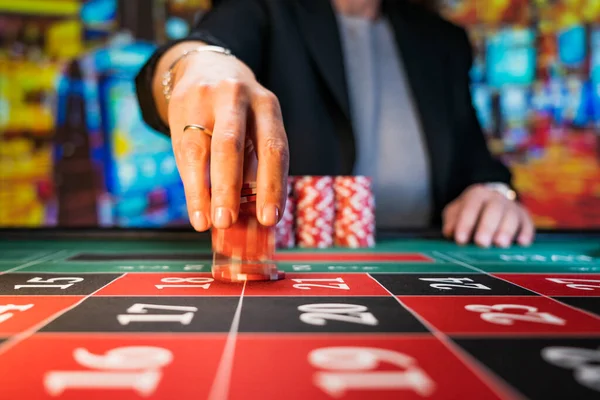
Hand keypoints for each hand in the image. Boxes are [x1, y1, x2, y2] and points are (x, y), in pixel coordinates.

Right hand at [164, 46, 288, 231]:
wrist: (205, 68)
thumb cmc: (240, 113)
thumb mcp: (255, 127)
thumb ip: (254, 165)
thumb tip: (253, 217)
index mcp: (266, 105)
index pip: (273, 147)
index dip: (272, 185)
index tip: (269, 218)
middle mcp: (237, 97)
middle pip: (231, 145)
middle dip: (229, 187)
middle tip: (228, 221)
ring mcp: (205, 100)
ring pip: (201, 149)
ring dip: (205, 191)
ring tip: (209, 223)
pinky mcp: (180, 106)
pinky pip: (184, 151)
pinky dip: (191, 185)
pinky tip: (197, 211)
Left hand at [442, 184, 534, 247]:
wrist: (491, 201)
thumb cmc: (469, 212)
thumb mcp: (455, 212)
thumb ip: (452, 221)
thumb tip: (450, 232)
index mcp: (477, 195)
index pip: (470, 207)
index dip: (465, 224)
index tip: (460, 240)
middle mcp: (496, 198)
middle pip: (494, 210)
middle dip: (487, 227)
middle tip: (481, 243)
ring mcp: (512, 207)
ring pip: (512, 216)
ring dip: (506, 231)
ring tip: (500, 244)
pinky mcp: (524, 217)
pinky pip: (528, 224)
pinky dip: (526, 233)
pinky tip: (521, 243)